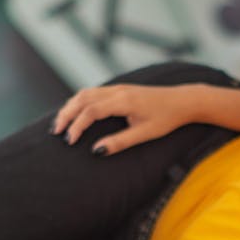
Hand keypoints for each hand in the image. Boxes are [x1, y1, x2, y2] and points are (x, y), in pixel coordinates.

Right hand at [51, 83, 199, 155]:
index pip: (91, 111)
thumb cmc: (167, 119)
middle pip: (82, 98)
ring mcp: (118, 88)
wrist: (183, 101)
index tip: (70, 141)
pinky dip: (80, 102)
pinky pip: (93, 92)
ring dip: (71, 107)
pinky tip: (76, 113)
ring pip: (86, 93)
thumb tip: (97, 151)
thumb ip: (120, 142)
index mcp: (123, 101)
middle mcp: (117, 90)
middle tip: (56, 132)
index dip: (77, 126)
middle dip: (66, 114)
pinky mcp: (120, 89)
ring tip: (61, 124)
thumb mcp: (144, 134)